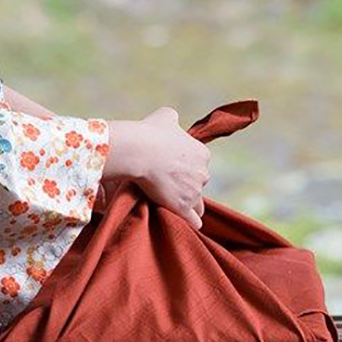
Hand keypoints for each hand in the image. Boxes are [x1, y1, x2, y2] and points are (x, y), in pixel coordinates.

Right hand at [103, 107, 210, 229]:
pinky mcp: (183, 207)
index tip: (174, 168)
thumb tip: (172, 120)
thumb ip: (173, 119)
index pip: (200, 163)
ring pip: (198, 203)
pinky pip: (194, 221)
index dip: (187, 166)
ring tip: (176, 206)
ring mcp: (194, 191)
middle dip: (188, 184)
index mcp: (202, 153)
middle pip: (199, 183)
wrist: (139, 152)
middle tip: (169, 184)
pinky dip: (191, 223)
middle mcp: (203, 173)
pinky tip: (187, 225)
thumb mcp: (166, 116)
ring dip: (189, 204)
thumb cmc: (150, 132)